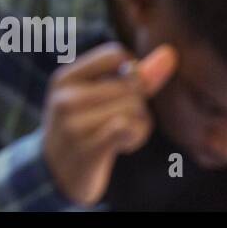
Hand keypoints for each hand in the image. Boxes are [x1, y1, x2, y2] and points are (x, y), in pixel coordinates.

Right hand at [41, 42, 177, 206]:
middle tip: (124, 120)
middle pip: (130, 84)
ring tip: (122, 136)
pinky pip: (126, 127)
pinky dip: (135, 135)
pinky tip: (126, 145)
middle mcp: (65, 97)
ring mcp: (73, 124)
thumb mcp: (98, 97)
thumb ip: (135, 76)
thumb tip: (170, 54)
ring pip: (134, 108)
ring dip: (140, 126)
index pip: (115, 54)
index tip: (126, 90)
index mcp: (65, 78)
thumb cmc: (84, 128)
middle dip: (138, 104)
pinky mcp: (86, 148)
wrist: (56, 173)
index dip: (133, 71)